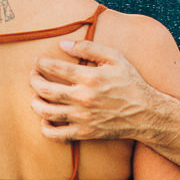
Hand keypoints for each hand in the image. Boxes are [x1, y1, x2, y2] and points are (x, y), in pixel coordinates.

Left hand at [29, 41, 158, 141]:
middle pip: (45, 90)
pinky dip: (46, 128)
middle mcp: (83, 98)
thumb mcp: (115, 58)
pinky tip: (45, 121)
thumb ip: (89, 48)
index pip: (55, 68)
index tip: (38, 61)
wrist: (147, 113)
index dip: (42, 63)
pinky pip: (57, 135)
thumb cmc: (131, 82)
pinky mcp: (84, 133)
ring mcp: (82, 117)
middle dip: (34, 80)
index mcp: (90, 77)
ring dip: (35, 102)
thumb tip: (63, 44)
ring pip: (46, 112)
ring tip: (35, 96)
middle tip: (33, 75)